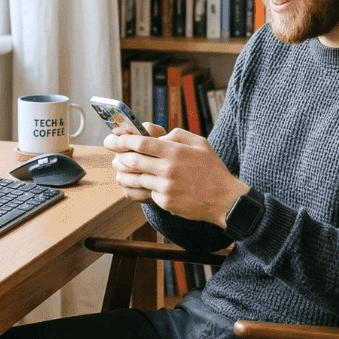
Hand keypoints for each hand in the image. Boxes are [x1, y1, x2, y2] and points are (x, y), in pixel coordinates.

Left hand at [105, 127, 248, 223]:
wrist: (225, 199)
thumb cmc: (212, 169)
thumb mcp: (200, 143)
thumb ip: (177, 135)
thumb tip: (156, 137)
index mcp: (175, 151)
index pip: (142, 143)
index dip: (124, 140)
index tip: (114, 140)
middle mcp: (168, 169)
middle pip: (133, 160)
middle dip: (119, 157)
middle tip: (114, 155)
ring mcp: (166, 187)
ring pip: (135, 179)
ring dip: (124, 175)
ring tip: (120, 171)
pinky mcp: (165, 203)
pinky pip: (146, 193)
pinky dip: (140, 189)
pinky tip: (136, 185)